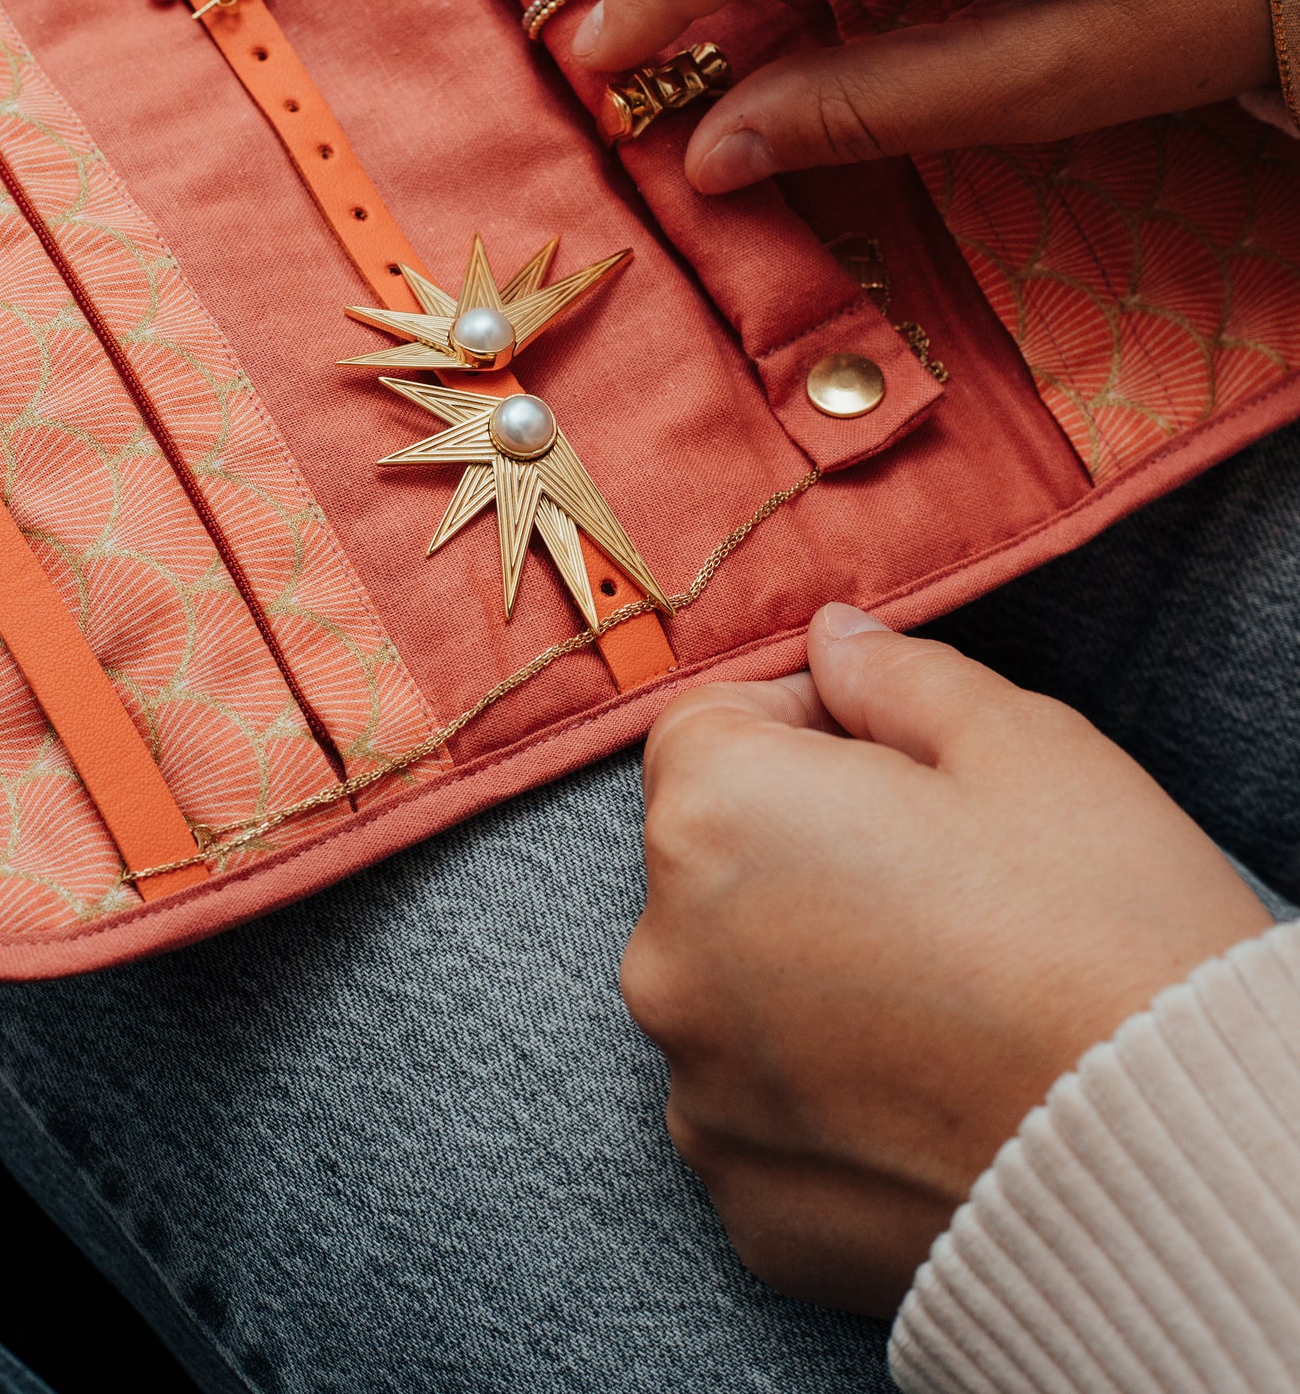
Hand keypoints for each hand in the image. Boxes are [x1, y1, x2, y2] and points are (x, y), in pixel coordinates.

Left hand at [621, 603, 1271, 1312]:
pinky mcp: (747, 1206)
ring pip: (735, 988)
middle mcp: (667, 959)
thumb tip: (831, 639)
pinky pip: (762, 1108)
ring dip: (806, 975)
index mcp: (716, 818)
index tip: (903, 769)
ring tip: (947, 993)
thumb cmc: (1104, 933)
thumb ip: (896, 675)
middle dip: (803, 849)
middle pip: (712, 861)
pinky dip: (824, 1091)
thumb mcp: (1022, 744)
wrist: (1178, 1166)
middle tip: (944, 885)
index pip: (710, 727)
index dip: (811, 727)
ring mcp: (700, 1096)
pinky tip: (930, 1086)